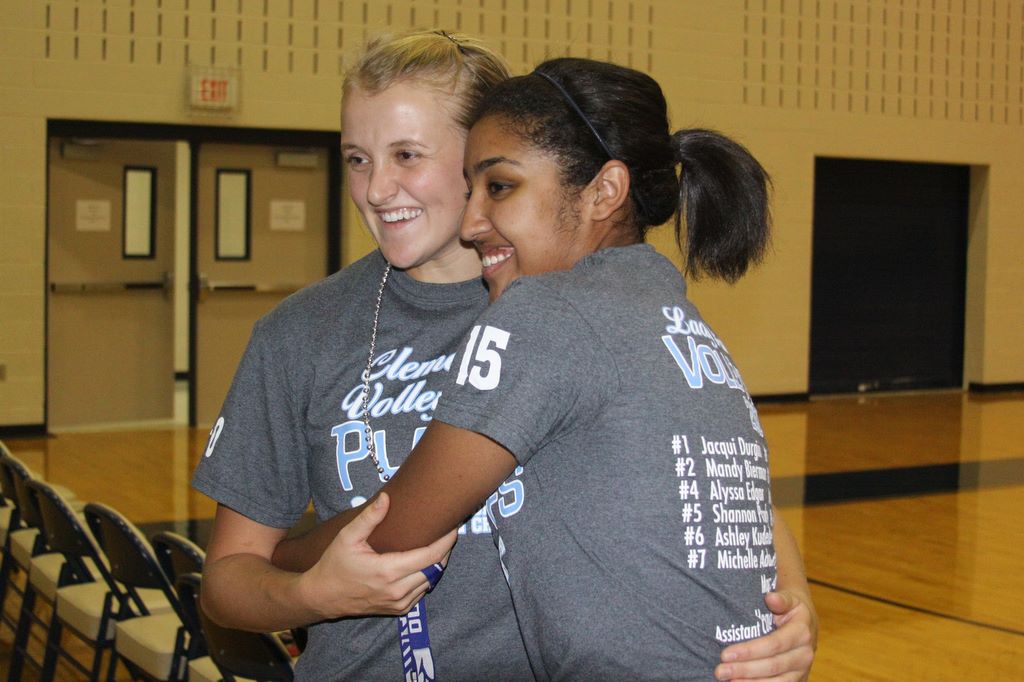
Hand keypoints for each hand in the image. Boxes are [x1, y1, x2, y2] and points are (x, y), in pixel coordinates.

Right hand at [298, 493, 456, 619]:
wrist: (322, 596)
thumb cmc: (334, 564)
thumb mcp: (347, 537)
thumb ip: (369, 517)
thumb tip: (386, 498)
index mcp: (388, 571)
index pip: (430, 556)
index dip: (445, 541)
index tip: (453, 527)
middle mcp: (397, 590)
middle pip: (436, 569)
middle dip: (445, 550)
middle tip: (447, 532)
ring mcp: (398, 603)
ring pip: (431, 582)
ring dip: (437, 564)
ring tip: (439, 545)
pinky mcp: (397, 610)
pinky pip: (422, 592)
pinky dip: (427, 578)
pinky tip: (424, 564)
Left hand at [715, 590, 816, 680]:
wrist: (806, 622)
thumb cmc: (790, 608)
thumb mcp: (790, 598)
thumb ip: (781, 599)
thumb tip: (770, 597)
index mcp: (802, 632)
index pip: (772, 645)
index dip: (749, 651)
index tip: (725, 654)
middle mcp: (804, 654)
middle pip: (772, 666)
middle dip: (744, 670)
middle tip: (719, 671)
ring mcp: (802, 670)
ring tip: (727, 681)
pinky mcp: (797, 679)